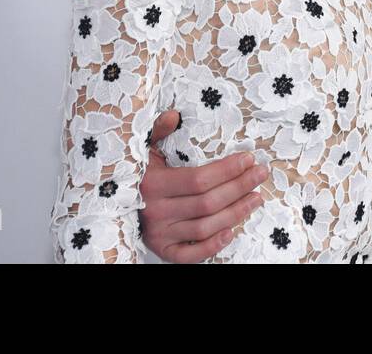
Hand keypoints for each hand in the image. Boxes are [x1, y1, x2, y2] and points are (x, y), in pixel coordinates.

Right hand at [137, 109, 266, 262]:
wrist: (112, 202)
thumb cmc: (136, 172)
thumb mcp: (142, 147)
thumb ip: (157, 130)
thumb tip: (175, 115)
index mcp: (152, 184)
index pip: (199, 179)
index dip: (227, 170)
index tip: (248, 159)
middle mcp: (155, 212)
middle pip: (208, 202)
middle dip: (239, 187)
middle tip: (260, 175)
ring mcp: (159, 234)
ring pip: (205, 227)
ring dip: (236, 213)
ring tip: (255, 198)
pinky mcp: (162, 249)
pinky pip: (190, 255)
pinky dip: (212, 246)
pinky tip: (232, 232)